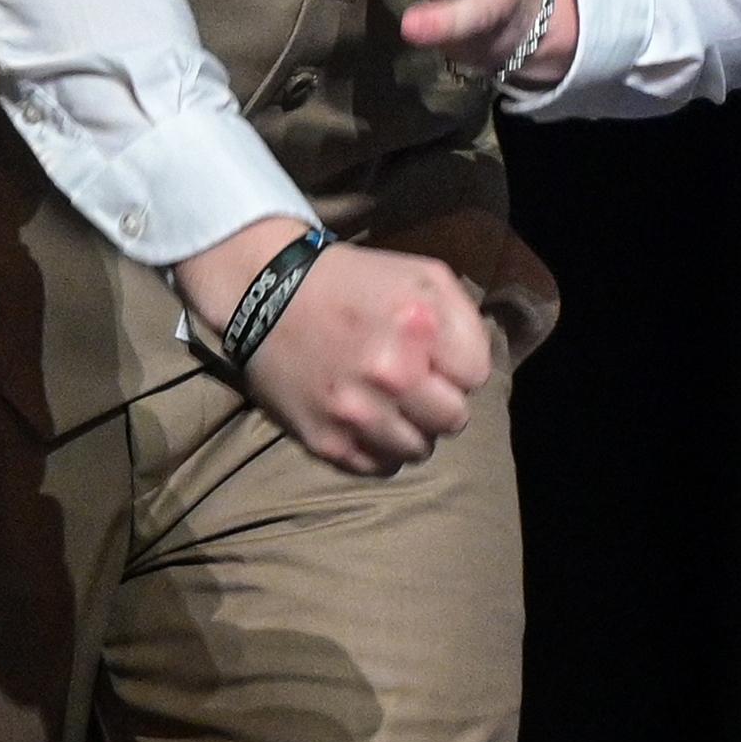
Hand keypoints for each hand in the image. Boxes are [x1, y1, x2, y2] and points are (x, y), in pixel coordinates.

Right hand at [171, 217, 492, 476]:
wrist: (263, 294)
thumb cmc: (351, 281)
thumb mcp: (420, 275)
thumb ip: (461, 319)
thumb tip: (473, 370)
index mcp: (419, 325)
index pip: (477, 375)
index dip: (456, 363)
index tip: (431, 353)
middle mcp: (392, 373)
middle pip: (454, 420)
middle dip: (437, 400)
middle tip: (410, 382)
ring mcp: (359, 414)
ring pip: (418, 450)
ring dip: (408, 428)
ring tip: (384, 401)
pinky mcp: (329, 443)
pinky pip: (380, 467)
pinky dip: (377, 448)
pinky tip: (362, 418)